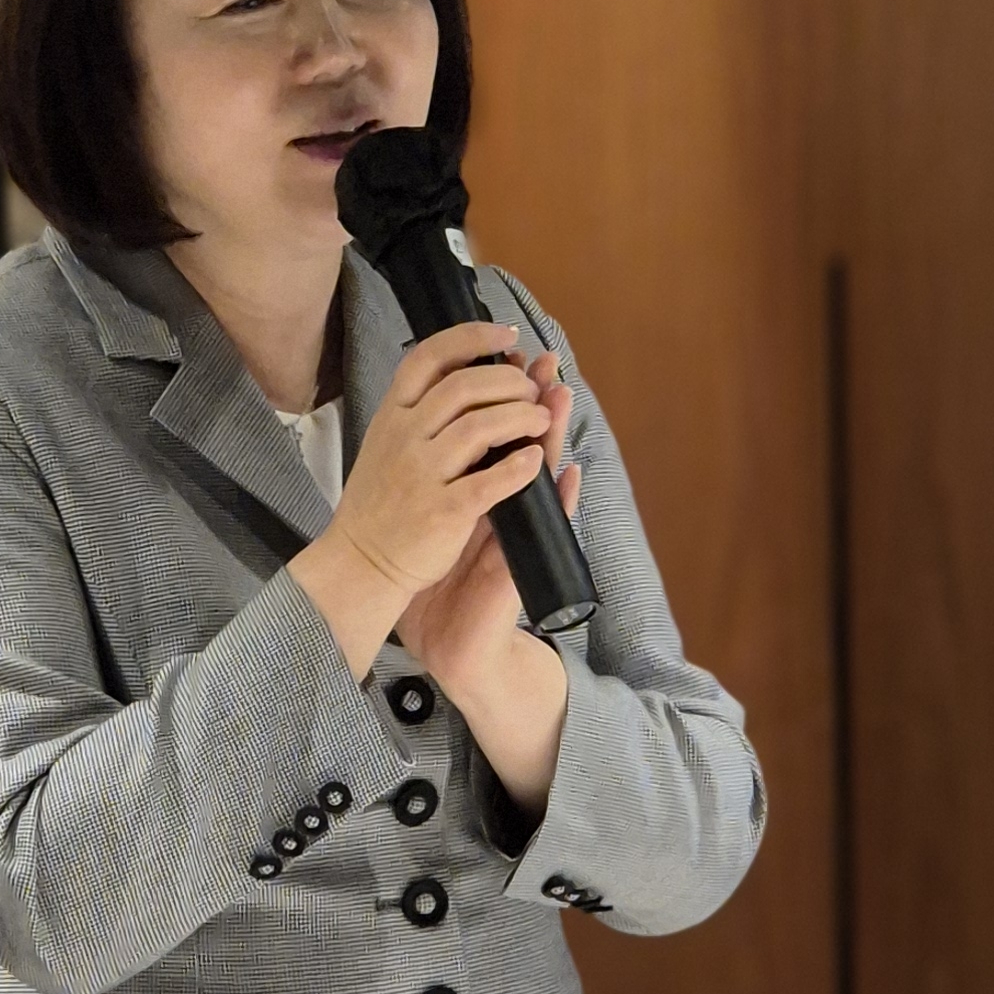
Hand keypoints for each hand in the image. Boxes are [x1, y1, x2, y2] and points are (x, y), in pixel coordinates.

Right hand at [328, 323, 550, 606]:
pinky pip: (489, 482)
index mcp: (392, 415)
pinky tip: (535, 460)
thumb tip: (470, 372)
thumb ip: (421, 411)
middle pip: (464, 386)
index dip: (472, 337)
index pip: (429, 357)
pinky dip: (519, 467)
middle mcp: (404, 438)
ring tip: (541, 419)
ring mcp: (422, 475)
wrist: (360, 563)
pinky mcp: (442, 512)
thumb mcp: (386, 443)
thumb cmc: (380, 503)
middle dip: (510, 381)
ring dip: (522, 416)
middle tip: (534, 391)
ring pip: (481, 427)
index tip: (508, 336)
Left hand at [397, 362, 578, 695]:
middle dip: (534, 396)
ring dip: (555, 435)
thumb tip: (421, 438)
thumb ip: (438, 483)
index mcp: (478, 486)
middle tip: (544, 361)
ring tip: (563, 398)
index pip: (495, 427)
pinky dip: (561, 502)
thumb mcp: (431, 523)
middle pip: (525, 437)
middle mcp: (504, 501)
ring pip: (543, 472)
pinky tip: (572, 476)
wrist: (447, 643)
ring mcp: (517, 530)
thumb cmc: (436, 584)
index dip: (502, 390)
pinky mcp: (522, 561)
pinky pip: (548, 527)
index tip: (505, 350)